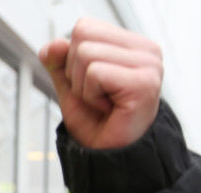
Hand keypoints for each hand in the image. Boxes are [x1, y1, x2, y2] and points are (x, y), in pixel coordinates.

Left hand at [39, 18, 162, 149]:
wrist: (110, 157)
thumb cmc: (99, 124)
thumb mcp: (70, 87)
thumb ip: (59, 62)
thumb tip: (52, 45)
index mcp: (132, 44)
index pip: (84, 27)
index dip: (74, 59)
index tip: (93, 84)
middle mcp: (146, 50)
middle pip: (82, 36)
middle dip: (76, 72)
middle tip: (96, 96)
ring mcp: (148, 64)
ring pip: (85, 54)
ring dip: (83, 87)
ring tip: (103, 103)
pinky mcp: (143, 81)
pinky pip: (94, 73)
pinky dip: (90, 96)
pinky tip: (108, 108)